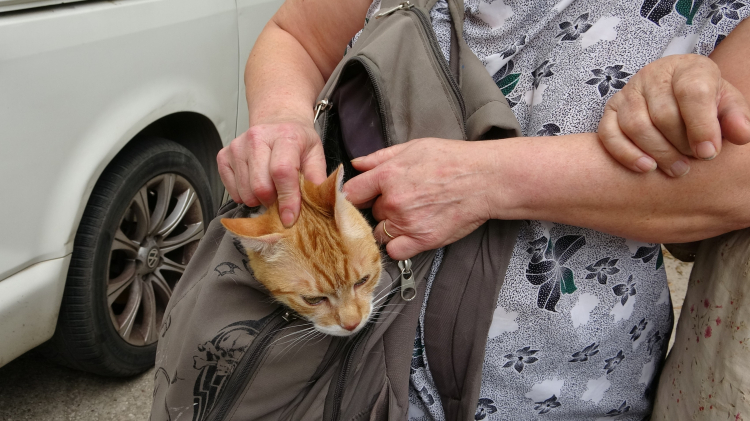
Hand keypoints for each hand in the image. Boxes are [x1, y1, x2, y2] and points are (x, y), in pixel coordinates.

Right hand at [217, 121, 326, 225]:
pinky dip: (245, 195)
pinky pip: (232, 191)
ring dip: (259, 200)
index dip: (287, 199)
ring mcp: (237, 146)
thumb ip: (316, 180)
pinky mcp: (223, 156)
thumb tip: (316, 204)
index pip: (282, 172)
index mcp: (285, 136)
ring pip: (245, 193)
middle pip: (260, 186)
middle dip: (273, 202)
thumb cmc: (297, 141)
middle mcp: (257, 137)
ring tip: (270, 189)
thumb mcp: (315, 155)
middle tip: (281, 199)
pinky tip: (255, 184)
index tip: (290, 217)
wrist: (277, 121)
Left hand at [343, 138, 493, 259]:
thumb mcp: (413, 148)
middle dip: (379, 207)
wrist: (485, 179)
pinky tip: (410, 233)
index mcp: (388, 175)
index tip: (362, 196)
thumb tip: (356, 164)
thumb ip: (380, 157)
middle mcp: (393, 201)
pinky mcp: (422, 241)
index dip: (355, 195)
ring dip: (388, 227)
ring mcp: (407, 223)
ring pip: (379, 233)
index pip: (351, 192)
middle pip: (368, 213)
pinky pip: (394, 251)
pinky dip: (398, 245)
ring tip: (408, 215)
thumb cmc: (453, 160)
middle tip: (400, 200)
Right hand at [598, 54, 749, 176]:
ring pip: (636, 126)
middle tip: (693, 162)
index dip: (702, 126)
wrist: (674, 93)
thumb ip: (736, 118)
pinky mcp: (610, 110)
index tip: (709, 153)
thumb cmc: (703, 102)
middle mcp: (654, 75)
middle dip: (680, 145)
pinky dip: (626, 154)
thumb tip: (742, 135)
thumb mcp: (726, 104)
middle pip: (663, 114)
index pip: (693, 93)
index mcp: (688, 68)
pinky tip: (647, 168)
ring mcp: (628, 92)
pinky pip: (609, 134)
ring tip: (676, 169)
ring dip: (658, 153)